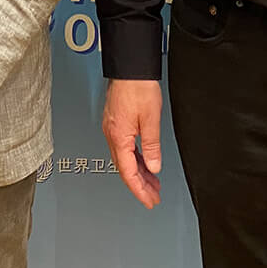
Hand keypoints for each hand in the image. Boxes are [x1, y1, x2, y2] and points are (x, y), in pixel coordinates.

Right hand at [102, 78, 163, 208]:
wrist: (130, 67)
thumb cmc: (138, 87)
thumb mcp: (151, 119)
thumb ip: (151, 146)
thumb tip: (154, 167)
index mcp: (119, 136)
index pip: (128, 172)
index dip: (139, 189)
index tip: (149, 200)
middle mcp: (112, 134)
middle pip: (124, 168)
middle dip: (139, 185)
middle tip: (153, 196)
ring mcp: (112, 128)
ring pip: (124, 159)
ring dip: (138, 172)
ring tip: (152, 183)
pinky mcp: (115, 122)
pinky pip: (124, 148)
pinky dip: (135, 159)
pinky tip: (144, 162)